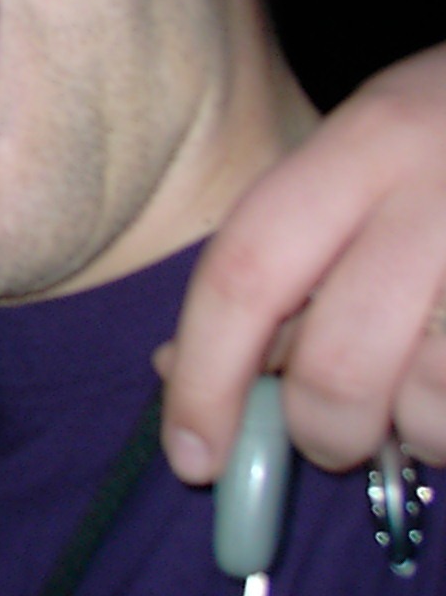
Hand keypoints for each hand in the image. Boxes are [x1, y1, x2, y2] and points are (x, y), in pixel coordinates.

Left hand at [159, 40, 445, 481]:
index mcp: (370, 140)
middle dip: (318, 429)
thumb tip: (176, 366)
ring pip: (433, 408)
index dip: (204, 375)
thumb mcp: (374, 149)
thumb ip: (285, 248)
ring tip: (421, 392)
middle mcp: (441, 194)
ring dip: (415, 435)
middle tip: (326, 436)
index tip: (189, 454)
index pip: (247, 270)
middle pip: (341, 363)